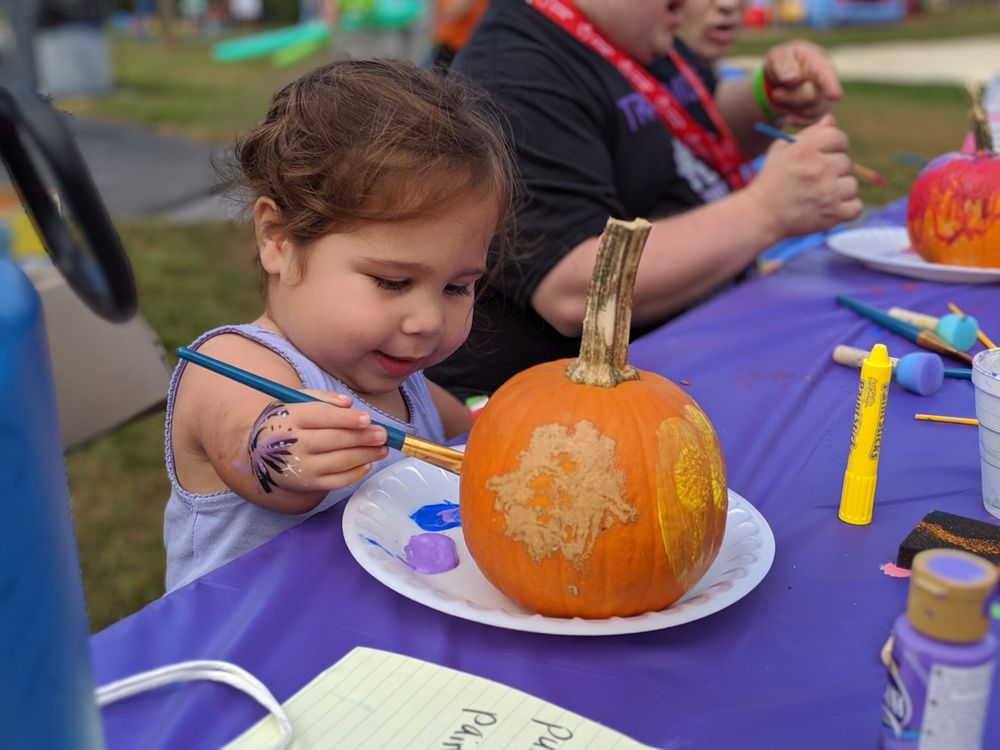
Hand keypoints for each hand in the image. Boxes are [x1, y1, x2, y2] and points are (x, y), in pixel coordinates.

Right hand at [245, 391, 388, 496]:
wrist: (260, 454)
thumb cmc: (286, 423)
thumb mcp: (296, 402)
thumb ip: (322, 398)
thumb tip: (348, 403)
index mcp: (291, 418)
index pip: (322, 416)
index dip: (346, 419)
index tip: (367, 419)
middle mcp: (294, 443)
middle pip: (335, 440)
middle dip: (363, 437)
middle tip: (383, 434)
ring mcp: (302, 467)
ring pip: (340, 461)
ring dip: (366, 454)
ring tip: (383, 448)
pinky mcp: (309, 484)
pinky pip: (338, 481)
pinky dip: (356, 473)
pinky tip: (368, 463)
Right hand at [748, 115, 862, 236]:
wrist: (761, 215)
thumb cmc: (772, 180)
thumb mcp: (781, 150)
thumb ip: (809, 133)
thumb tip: (831, 120)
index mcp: (805, 150)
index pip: (838, 137)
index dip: (835, 146)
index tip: (826, 155)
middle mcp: (818, 168)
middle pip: (847, 162)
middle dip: (834, 170)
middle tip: (817, 180)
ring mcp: (828, 192)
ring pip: (851, 185)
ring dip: (839, 190)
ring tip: (820, 195)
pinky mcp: (833, 213)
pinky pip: (856, 206)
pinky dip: (846, 208)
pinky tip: (830, 208)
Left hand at [763, 41, 841, 125]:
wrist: (782, 76)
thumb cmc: (782, 62)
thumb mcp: (778, 57)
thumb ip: (784, 65)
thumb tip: (793, 79)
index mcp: (819, 63)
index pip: (827, 75)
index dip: (831, 86)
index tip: (835, 96)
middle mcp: (827, 82)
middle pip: (812, 98)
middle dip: (791, 98)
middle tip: (775, 93)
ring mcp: (825, 99)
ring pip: (810, 113)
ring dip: (790, 108)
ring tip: (779, 97)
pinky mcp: (819, 113)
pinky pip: (809, 122)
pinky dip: (794, 120)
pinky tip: (786, 113)